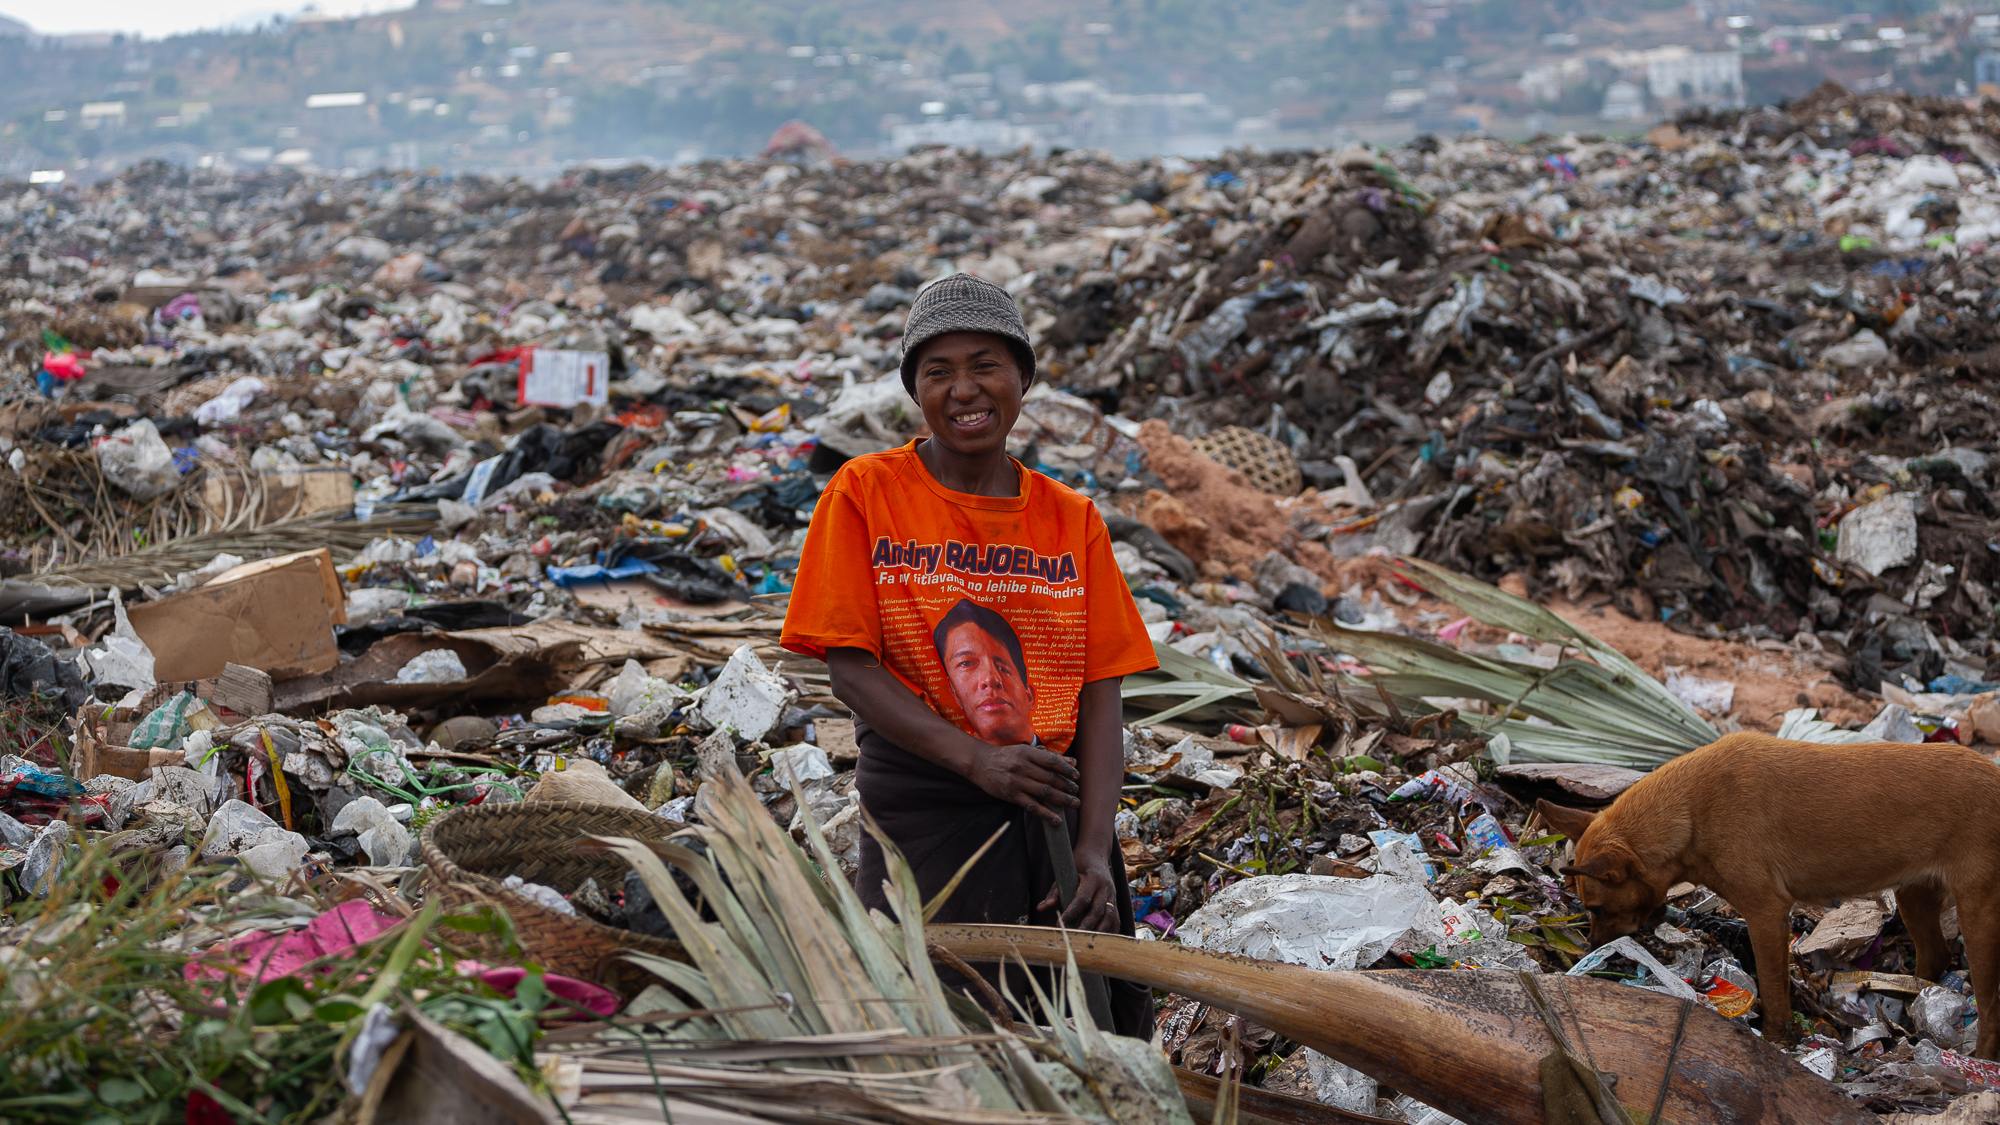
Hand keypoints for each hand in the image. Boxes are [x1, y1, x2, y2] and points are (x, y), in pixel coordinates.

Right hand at [965, 743, 1079, 823]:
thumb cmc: (1005, 756)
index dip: (1066, 770)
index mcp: (1027, 754)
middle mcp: (1023, 767)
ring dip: (1062, 800)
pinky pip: (1032, 806)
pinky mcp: (1011, 796)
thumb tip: (1073, 762)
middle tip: (1077, 792)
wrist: (979, 763)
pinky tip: (1056, 820)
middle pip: (1050, 778)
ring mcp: (1017, 782)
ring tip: (1074, 804)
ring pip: (1044, 792)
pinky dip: (1046, 814)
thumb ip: (1048, 757)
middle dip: (1067, 786)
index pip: (1052, 761)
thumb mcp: (1025, 752)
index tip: (1077, 776)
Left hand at [1040, 855, 1119, 932]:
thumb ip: (1055, 891)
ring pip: (1110, 915)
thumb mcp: (1065, 872)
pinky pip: (1116, 916)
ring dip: (1100, 929)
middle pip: (1098, 910)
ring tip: (1090, 941)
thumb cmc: (1078, 862)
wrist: (1096, 852)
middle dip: (1087, 925)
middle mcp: (1105, 886)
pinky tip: (1105, 939)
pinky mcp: (1114, 899)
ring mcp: (1112, 893)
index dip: (1072, 912)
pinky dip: (1111, 928)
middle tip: (1076, 936)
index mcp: (1093, 878)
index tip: (1060, 923)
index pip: (1082, 899)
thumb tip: (1042, 908)